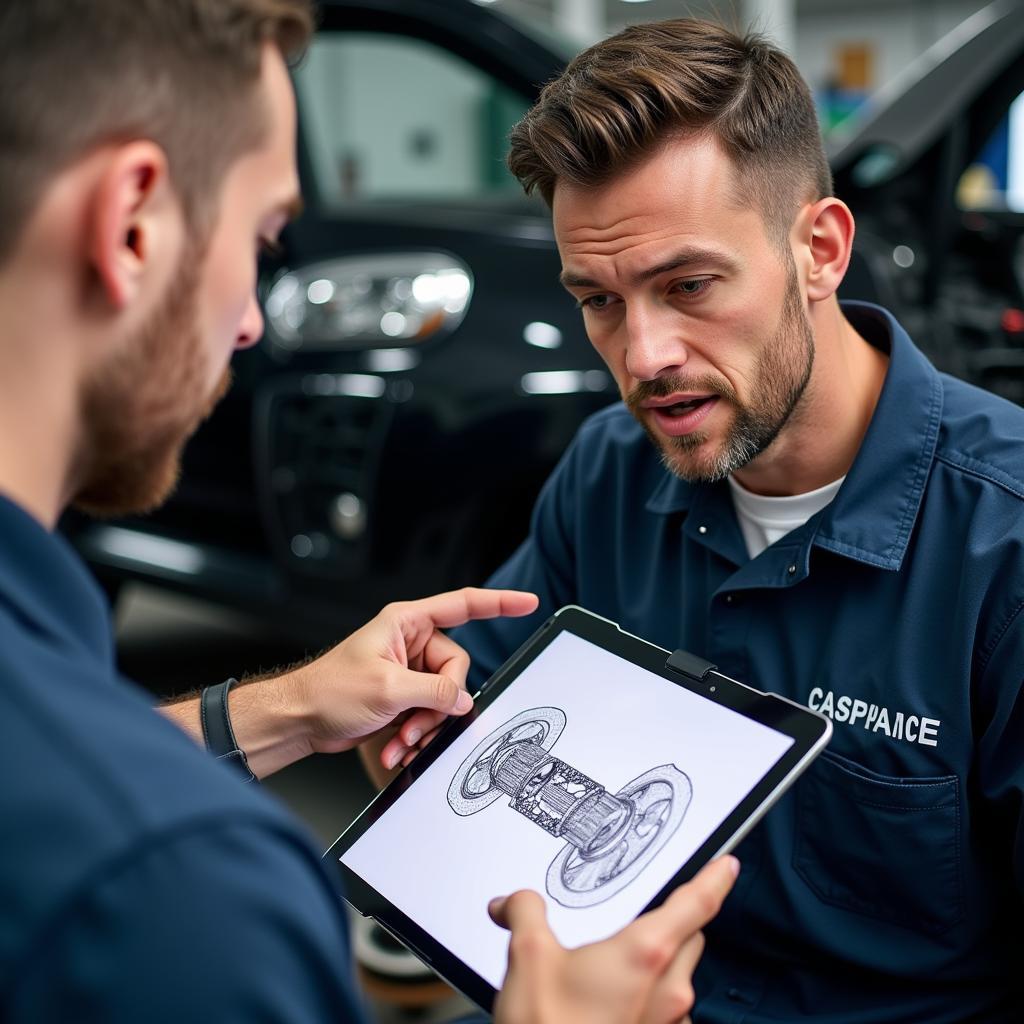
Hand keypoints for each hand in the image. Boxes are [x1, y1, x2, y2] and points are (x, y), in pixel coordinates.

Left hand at [285, 587, 537, 760]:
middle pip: (456, 669)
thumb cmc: (328, 690)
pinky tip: (395, 746)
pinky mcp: (404, 696)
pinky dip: (415, 733)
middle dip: (440, 703)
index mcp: (407, 623)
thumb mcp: (388, 689)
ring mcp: (409, 671)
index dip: (500, 602)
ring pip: (444, 697)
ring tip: (399, 738)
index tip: (528, 602)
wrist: (300, 719)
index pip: (463, 605)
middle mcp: (411, 643)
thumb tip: (463, 701)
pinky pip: (428, 713)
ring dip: (424, 725)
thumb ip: (434, 691)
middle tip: (415, 720)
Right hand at [489, 856, 738, 1023]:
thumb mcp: (528, 957)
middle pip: (690, 939)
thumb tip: (513, 903)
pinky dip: (649, 1004)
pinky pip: (669, 1016)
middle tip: (639, 921)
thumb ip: (526, 913)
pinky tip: (611, 1008)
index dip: (716, 878)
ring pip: (679, 980)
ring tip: (613, 973)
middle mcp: (668, 991)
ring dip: (658, 970)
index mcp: (645, 954)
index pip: (697, 903)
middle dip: (673, 924)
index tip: (729, 865)